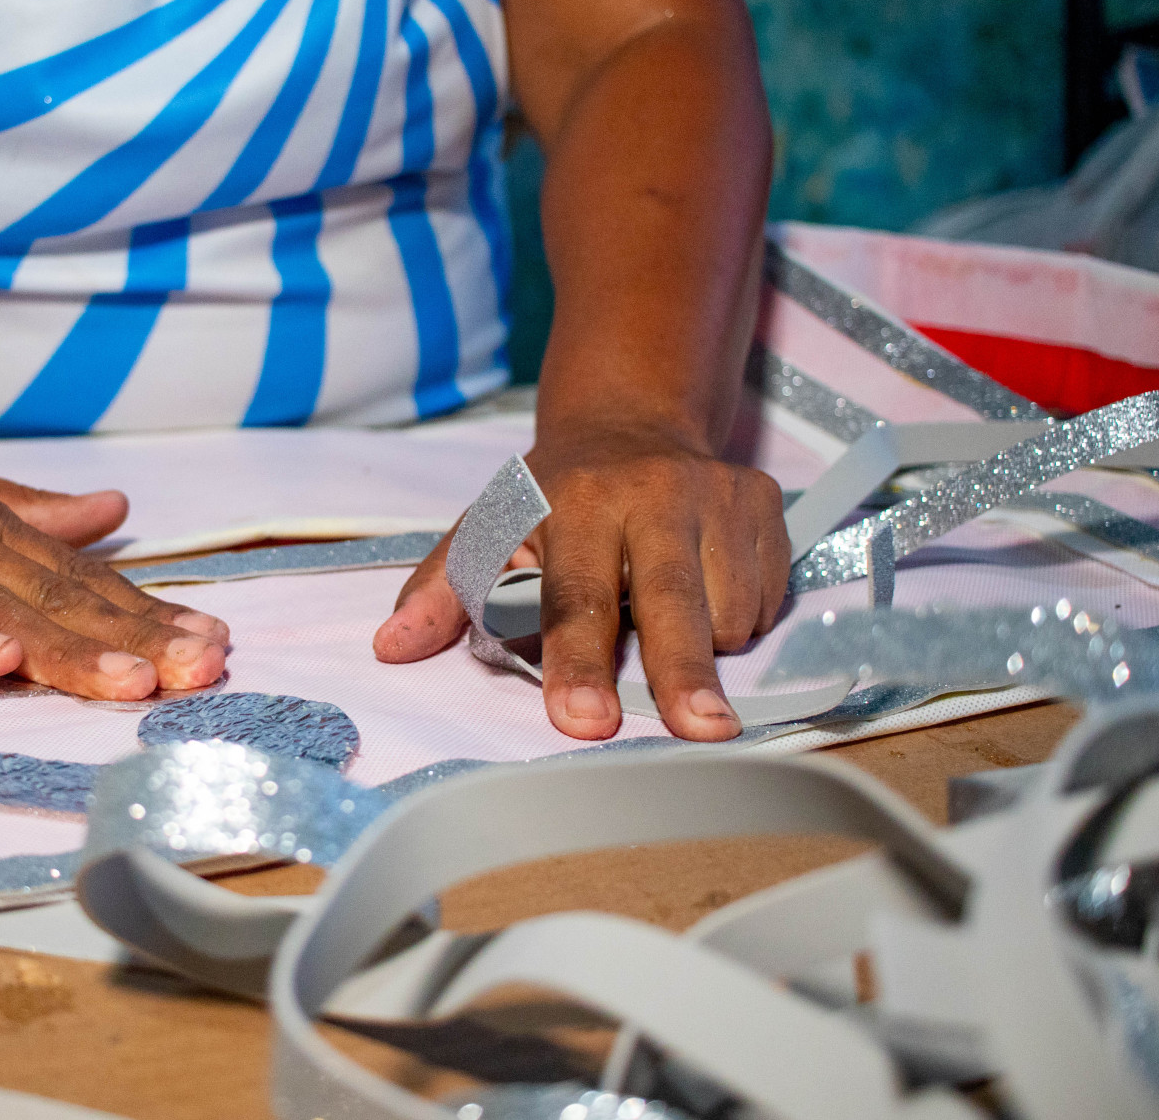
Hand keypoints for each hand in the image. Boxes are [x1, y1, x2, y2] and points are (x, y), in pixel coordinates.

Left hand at [373, 424, 789, 741]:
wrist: (629, 425)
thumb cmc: (552, 501)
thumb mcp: (487, 530)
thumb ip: (441, 591)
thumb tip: (391, 647)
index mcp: (572, 503)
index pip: (572, 596)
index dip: (577, 663)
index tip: (582, 722)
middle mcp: (649, 492)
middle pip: (668, 600)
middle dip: (681, 673)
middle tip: (698, 733)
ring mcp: (715, 492)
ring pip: (727, 608)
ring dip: (706, 648)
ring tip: (667, 619)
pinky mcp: (764, 499)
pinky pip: (767, 596)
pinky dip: (742, 620)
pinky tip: (706, 591)